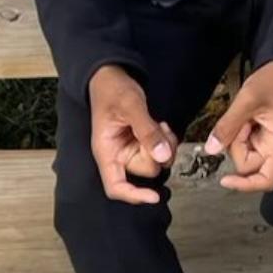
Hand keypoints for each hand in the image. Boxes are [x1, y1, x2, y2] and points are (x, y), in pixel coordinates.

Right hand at [88, 66, 177, 205]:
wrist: (111, 76)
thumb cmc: (112, 89)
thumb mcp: (131, 106)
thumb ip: (147, 131)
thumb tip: (163, 157)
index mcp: (107, 152)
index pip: (116, 187)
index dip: (134, 196)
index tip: (155, 196)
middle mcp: (118, 155)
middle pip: (147, 170)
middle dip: (160, 153)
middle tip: (161, 129)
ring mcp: (131, 149)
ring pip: (158, 160)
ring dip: (166, 145)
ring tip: (160, 124)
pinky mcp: (141, 143)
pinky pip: (160, 150)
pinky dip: (166, 139)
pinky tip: (160, 124)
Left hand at [205, 62, 272, 193]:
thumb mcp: (248, 101)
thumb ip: (228, 126)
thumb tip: (210, 149)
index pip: (267, 180)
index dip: (246, 185)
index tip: (225, 179)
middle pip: (247, 166)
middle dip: (237, 145)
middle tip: (242, 121)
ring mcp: (267, 144)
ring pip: (241, 154)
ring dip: (236, 137)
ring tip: (246, 116)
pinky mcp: (259, 137)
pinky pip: (241, 143)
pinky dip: (237, 132)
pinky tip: (245, 118)